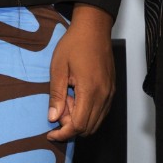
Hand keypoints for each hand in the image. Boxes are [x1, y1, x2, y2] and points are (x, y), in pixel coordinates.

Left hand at [46, 4, 114, 141]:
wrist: (93, 28)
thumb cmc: (74, 44)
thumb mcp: (58, 68)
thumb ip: (56, 95)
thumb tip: (53, 118)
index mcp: (90, 90)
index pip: (79, 125)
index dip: (64, 133)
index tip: (51, 133)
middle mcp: (104, 95)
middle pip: (88, 127)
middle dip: (70, 126)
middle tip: (57, 109)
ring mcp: (110, 93)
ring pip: (96, 122)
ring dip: (80, 120)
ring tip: (66, 101)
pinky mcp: (112, 90)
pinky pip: (102, 112)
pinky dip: (89, 113)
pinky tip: (77, 98)